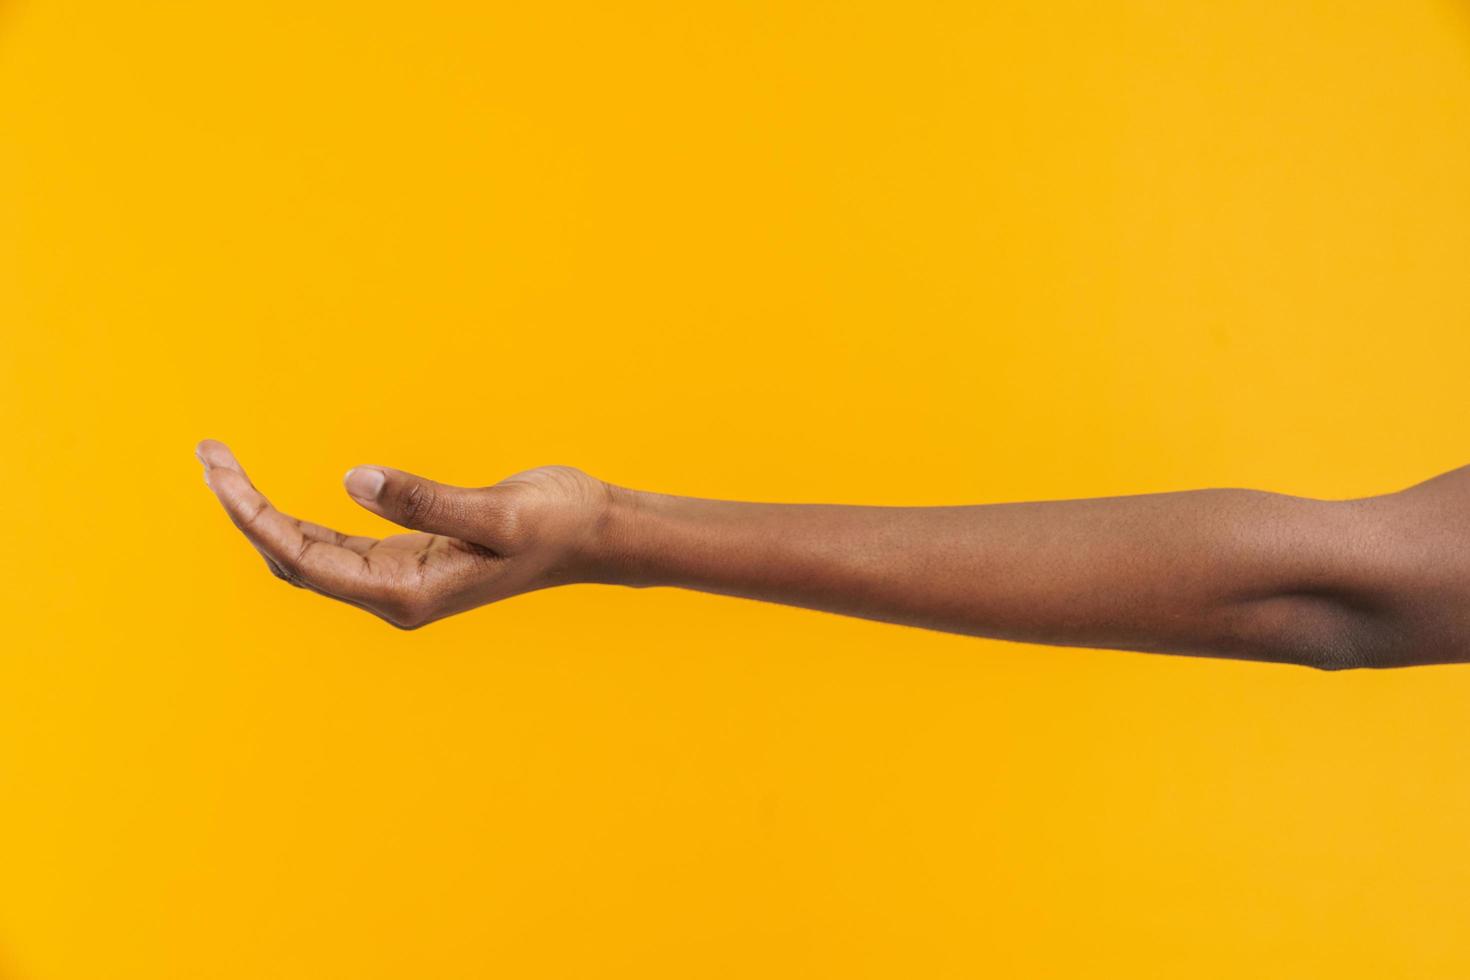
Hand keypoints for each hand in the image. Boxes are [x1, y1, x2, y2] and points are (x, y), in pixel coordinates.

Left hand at [196, 440, 612, 628]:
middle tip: (206, 452)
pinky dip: (296, 519)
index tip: (219, 471)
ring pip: (308, 554)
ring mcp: (400, 580)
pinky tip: (271, 498)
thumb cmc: (556, 524)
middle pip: (293, 559)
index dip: (254, 516)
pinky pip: (334, 547)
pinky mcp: (411, 558)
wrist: (596, 534)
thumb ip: (424, 501)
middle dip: (245, 510)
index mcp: (407, 593)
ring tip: (222, 466)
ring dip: (264, 514)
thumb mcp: (496, 511)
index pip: (304, 558)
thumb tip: (351, 481)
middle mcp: (395, 594)